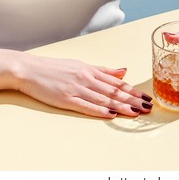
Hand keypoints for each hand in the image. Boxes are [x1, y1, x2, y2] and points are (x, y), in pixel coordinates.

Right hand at [15, 54, 152, 117]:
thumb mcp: (82, 65)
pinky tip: (111, 114)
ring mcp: (77, 89)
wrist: (30, 69)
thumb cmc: (56, 68)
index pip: (118, 82)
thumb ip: (104, 70)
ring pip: (104, 98)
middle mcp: (88, 79)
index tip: (147, 97)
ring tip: (136, 112)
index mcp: (92, 71)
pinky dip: (100, 109)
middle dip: (134, 99)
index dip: (134, 90)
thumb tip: (123, 71)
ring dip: (122, 106)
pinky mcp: (66, 98)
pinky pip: (86, 105)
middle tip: (148, 107)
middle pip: (115, 91)